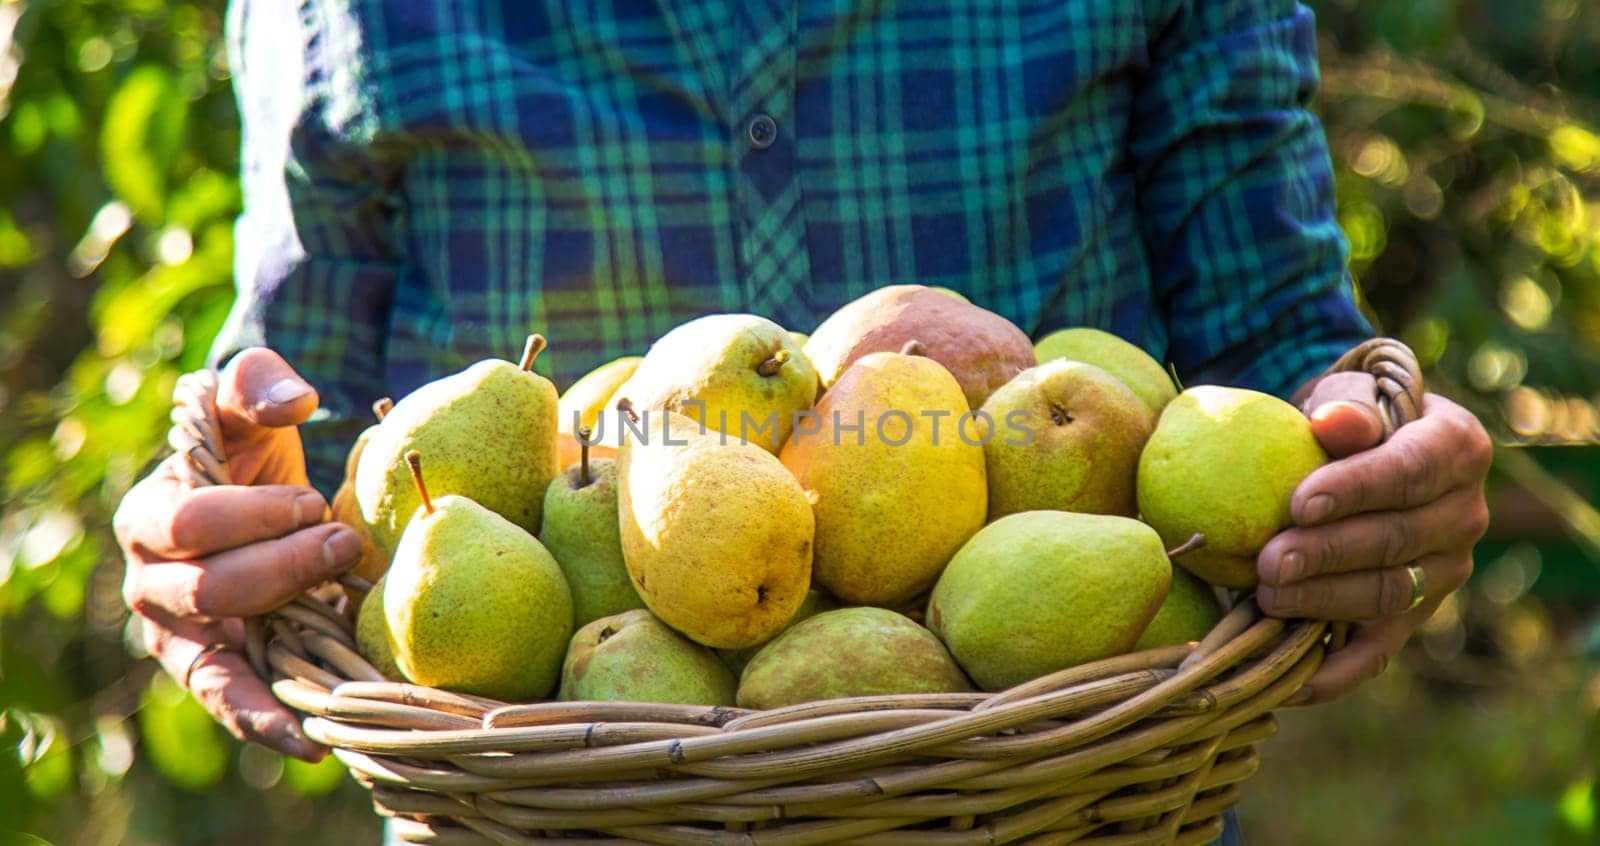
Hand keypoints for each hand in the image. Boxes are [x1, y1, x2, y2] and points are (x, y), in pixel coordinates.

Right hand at [114, 349, 360, 759]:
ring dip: (284, 645)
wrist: (269, 495)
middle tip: (346, 544)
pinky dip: (267, 725)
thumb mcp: (252, 402)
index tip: (314, 499)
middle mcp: (151, 584)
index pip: (188, 521)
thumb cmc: (252, 448)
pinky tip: (314, 744)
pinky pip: (231, 706)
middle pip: (211, 588)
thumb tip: (297, 402)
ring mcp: (181, 636)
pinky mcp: (217, 671)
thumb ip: (260, 382)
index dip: (254, 514)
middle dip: (286, 567)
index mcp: (148, 514)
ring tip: (339, 631)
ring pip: (217, 658)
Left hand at [1254, 370, 1490, 704]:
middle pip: (1395, 542)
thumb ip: (1345, 406)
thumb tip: (1332, 422)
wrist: (1356, 450)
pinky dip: (1331, 672)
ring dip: (1322, 603)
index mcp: (1457, 447)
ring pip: (1387, 596)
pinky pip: (1376, 653)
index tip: (1297, 503)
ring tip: (1264, 597)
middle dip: (1326, 555)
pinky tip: (1285, 681)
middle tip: (1265, 561)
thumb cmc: (1345, 416)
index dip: (1355, 490)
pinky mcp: (1414, 616)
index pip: (1408, 473)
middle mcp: (1464, 515)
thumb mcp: (1346, 394)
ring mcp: (1445, 572)